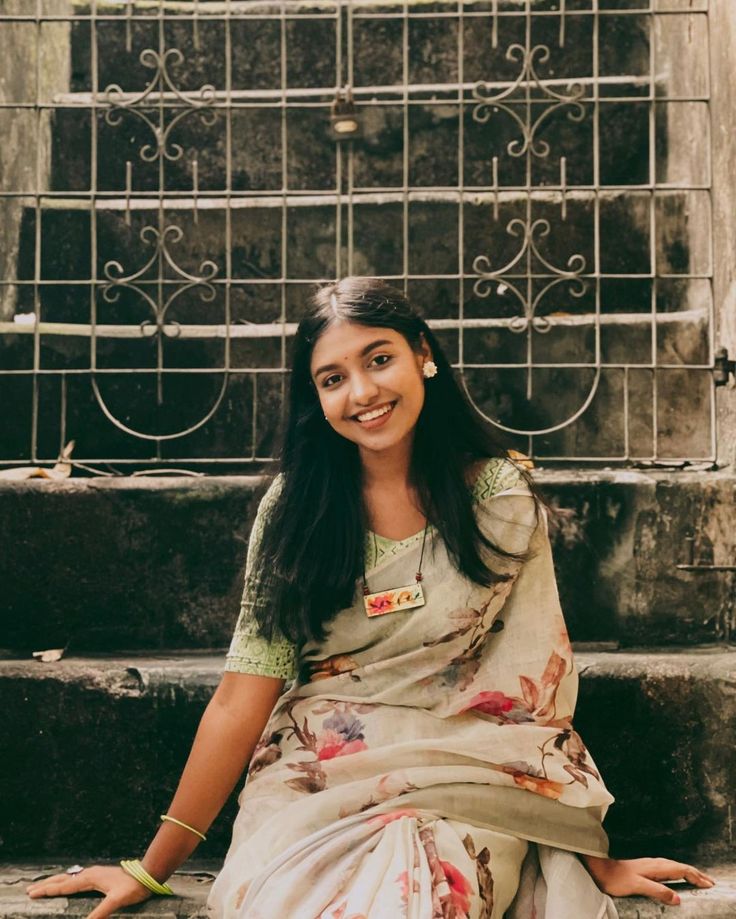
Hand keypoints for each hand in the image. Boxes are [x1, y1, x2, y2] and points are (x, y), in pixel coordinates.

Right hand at [26, 865, 153, 918]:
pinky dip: (67, 881)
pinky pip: (77, 878)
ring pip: (70, 877)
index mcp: (91, 878)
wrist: (148, 874)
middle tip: (30, 890)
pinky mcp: (100, 876)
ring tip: (44, 885)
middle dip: (46, 885)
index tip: (32, 893)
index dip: (48, 890)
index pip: (64, 885)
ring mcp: (95, 873)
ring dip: (55, 881)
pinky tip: (68, 883)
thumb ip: (101, 912)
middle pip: (63, 879)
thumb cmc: (134, 887)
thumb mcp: (117, 901)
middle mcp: (91, 873)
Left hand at [582, 855, 715, 905]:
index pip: (681, 870)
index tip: (708, 884)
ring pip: (675, 867)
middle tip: (710, 882)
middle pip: (681, 867)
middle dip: (696, 874)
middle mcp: (654, 863)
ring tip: (699, 878)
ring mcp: (650, 865)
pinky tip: (677, 876)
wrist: (601, 870)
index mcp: (656, 867)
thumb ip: (657, 891)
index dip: (696, 877)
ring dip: (689, 872)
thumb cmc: (617, 879)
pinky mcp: (646, 868)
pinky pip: (668, 869)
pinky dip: (678, 872)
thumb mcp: (638, 886)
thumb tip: (678, 899)